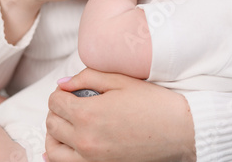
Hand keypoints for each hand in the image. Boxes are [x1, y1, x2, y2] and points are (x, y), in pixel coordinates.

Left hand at [45, 69, 195, 161]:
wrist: (180, 131)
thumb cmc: (154, 103)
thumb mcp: (122, 81)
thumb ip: (88, 77)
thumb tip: (62, 84)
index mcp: (88, 114)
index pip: (55, 102)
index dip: (60, 93)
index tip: (70, 91)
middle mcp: (84, 140)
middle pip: (51, 123)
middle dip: (57, 110)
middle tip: (71, 103)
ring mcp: (91, 159)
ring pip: (53, 148)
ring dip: (55, 133)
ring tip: (67, 124)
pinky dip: (60, 155)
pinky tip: (68, 146)